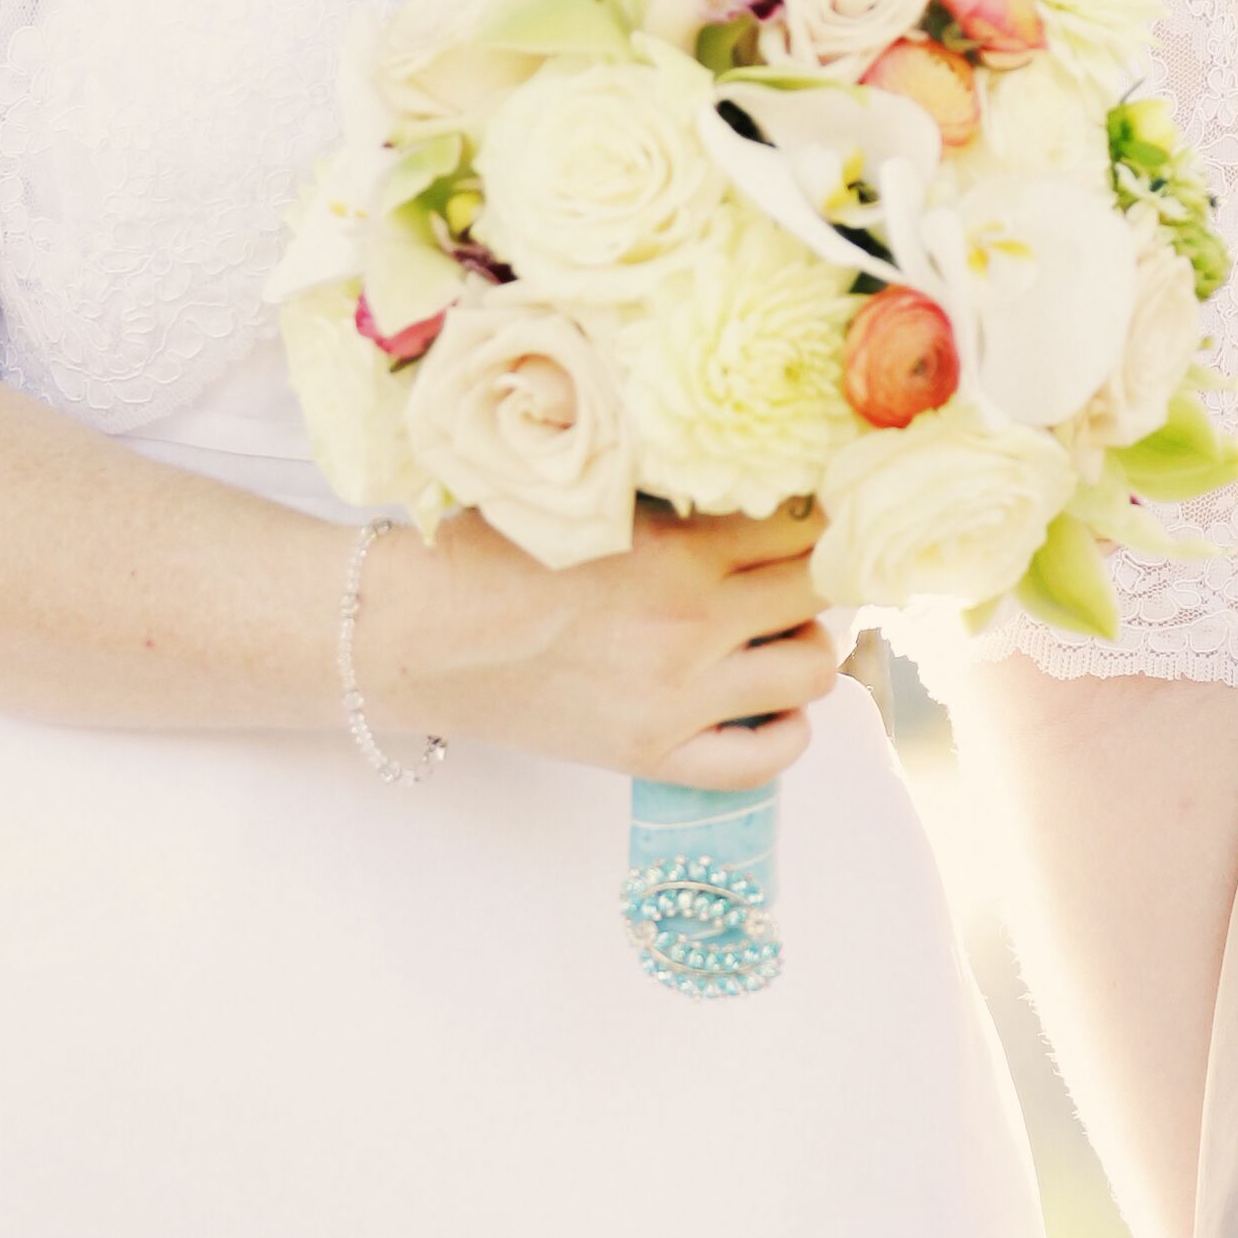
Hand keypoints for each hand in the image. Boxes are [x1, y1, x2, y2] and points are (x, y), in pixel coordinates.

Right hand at [372, 502, 839, 783]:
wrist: (416, 633)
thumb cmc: (490, 550)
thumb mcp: (591, 496)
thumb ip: (674, 492)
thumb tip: (751, 476)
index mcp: (680, 548)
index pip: (805, 525)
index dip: (820, 513)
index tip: (815, 509)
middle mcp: (692, 623)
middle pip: (818, 591)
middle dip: (820, 573)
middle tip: (799, 566)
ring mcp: (678, 698)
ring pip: (812, 671)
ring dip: (809, 644)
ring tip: (778, 628)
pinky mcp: (652, 755)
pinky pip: (762, 761)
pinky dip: (785, 732)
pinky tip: (768, 704)